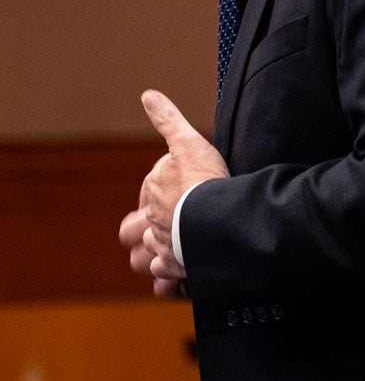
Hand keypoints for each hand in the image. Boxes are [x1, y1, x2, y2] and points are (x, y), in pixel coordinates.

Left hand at [119, 90, 229, 296]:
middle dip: (142, 230)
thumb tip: (147, 94)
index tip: (176, 190)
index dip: (159, 192)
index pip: (148, 191)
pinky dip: (171, 286)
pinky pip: (166, 286)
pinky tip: (180, 283)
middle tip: (160, 227)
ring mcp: (163, 251)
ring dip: (154, 257)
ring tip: (171, 254)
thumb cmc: (202, 181)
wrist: (216, 221)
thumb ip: (167, 120)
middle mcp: (152, 224)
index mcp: (154, 194)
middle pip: (133, 231)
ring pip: (146, 260)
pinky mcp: (177, 274)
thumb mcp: (186, 143)